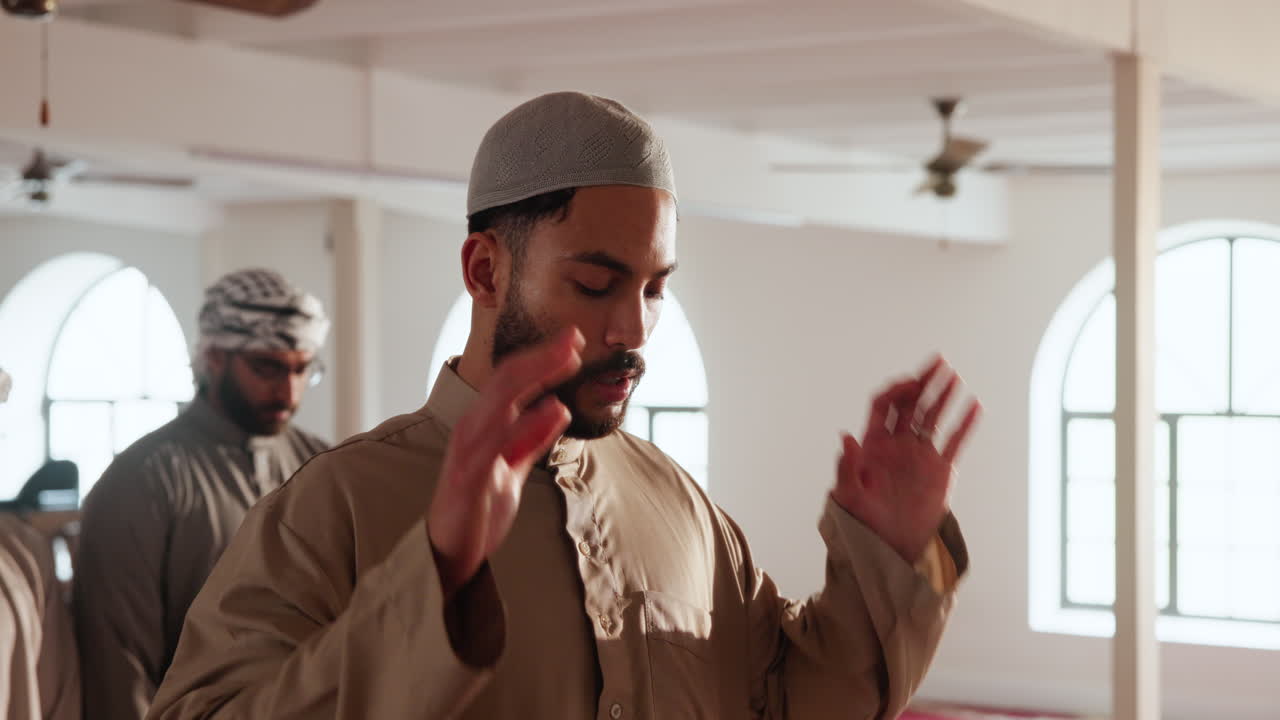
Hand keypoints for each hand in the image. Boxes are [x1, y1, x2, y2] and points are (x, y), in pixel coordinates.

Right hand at [428, 328, 582, 597]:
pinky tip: (553, 409)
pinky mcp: (469, 479)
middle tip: (575, 338)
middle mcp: (472, 429)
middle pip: (507, 380)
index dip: (541, 358)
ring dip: (537, 376)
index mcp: (482, 424)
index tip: (573, 342)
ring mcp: (468, 452)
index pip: (512, 380)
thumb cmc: (477, 509)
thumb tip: (557, 407)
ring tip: (567, 360)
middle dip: (542, 356)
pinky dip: (526, 424)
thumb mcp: (512, 468)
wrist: (448, 554)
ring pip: (502, 401)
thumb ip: (531, 438)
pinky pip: (498, 444)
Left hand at [831, 357, 980, 562]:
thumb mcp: (849, 495)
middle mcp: (897, 444)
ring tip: (954, 375)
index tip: (909, 383)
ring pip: (933, 417)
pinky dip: (965, 424)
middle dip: (923, 382)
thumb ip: (848, 466)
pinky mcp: (940, 470)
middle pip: (911, 404)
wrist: (888, 546)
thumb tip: (846, 437)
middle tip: (938, 362)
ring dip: (943, 396)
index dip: (895, 391)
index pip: (884, 406)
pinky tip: (974, 405)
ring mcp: (919, 455)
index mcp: (873, 444)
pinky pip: (954, 441)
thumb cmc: (861, 521)